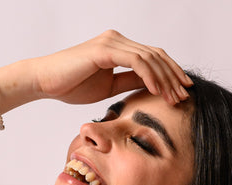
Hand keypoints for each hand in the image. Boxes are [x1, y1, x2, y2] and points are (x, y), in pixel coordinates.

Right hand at [27, 30, 191, 106]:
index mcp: (118, 47)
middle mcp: (117, 40)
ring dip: (165, 78)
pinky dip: (150, 75)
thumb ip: (128, 81)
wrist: (46, 82)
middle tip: (185, 95)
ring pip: (149, 57)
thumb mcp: (108, 87)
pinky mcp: (105, 50)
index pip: (152, 57)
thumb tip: (149, 85)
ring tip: (175, 97)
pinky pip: (136, 61)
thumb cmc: (71, 85)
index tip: (181, 92)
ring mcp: (112, 42)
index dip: (170, 73)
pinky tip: (158, 90)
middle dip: (173, 76)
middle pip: (155, 55)